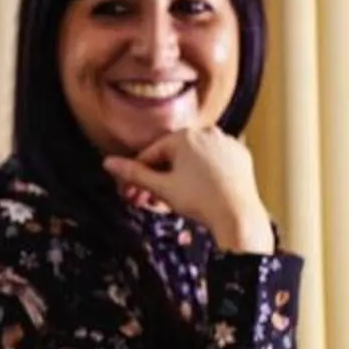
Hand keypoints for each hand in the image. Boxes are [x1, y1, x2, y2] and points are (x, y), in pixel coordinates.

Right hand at [100, 128, 275, 254]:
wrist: (237, 215)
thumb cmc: (201, 200)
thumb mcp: (162, 188)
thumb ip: (134, 173)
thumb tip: (108, 163)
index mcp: (184, 136)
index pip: (151, 153)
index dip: (138, 174)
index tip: (131, 189)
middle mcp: (207, 133)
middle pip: (173, 155)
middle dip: (159, 177)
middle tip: (150, 199)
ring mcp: (226, 142)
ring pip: (194, 158)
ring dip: (180, 175)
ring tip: (175, 198)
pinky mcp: (240, 155)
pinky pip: (215, 161)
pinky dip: (204, 173)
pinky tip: (200, 190)